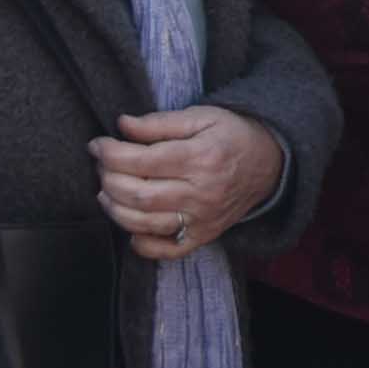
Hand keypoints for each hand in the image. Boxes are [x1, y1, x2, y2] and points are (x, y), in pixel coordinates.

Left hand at [93, 107, 285, 262]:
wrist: (270, 164)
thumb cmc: (232, 135)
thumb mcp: (202, 116)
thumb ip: (160, 122)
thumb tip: (122, 125)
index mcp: (200, 158)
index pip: (141, 161)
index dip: (110, 153)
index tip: (97, 144)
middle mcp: (201, 193)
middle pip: (138, 194)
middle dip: (108, 179)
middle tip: (101, 166)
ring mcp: (202, 219)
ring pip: (145, 224)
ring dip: (115, 209)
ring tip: (106, 192)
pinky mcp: (203, 236)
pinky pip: (166, 250)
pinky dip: (141, 244)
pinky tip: (131, 225)